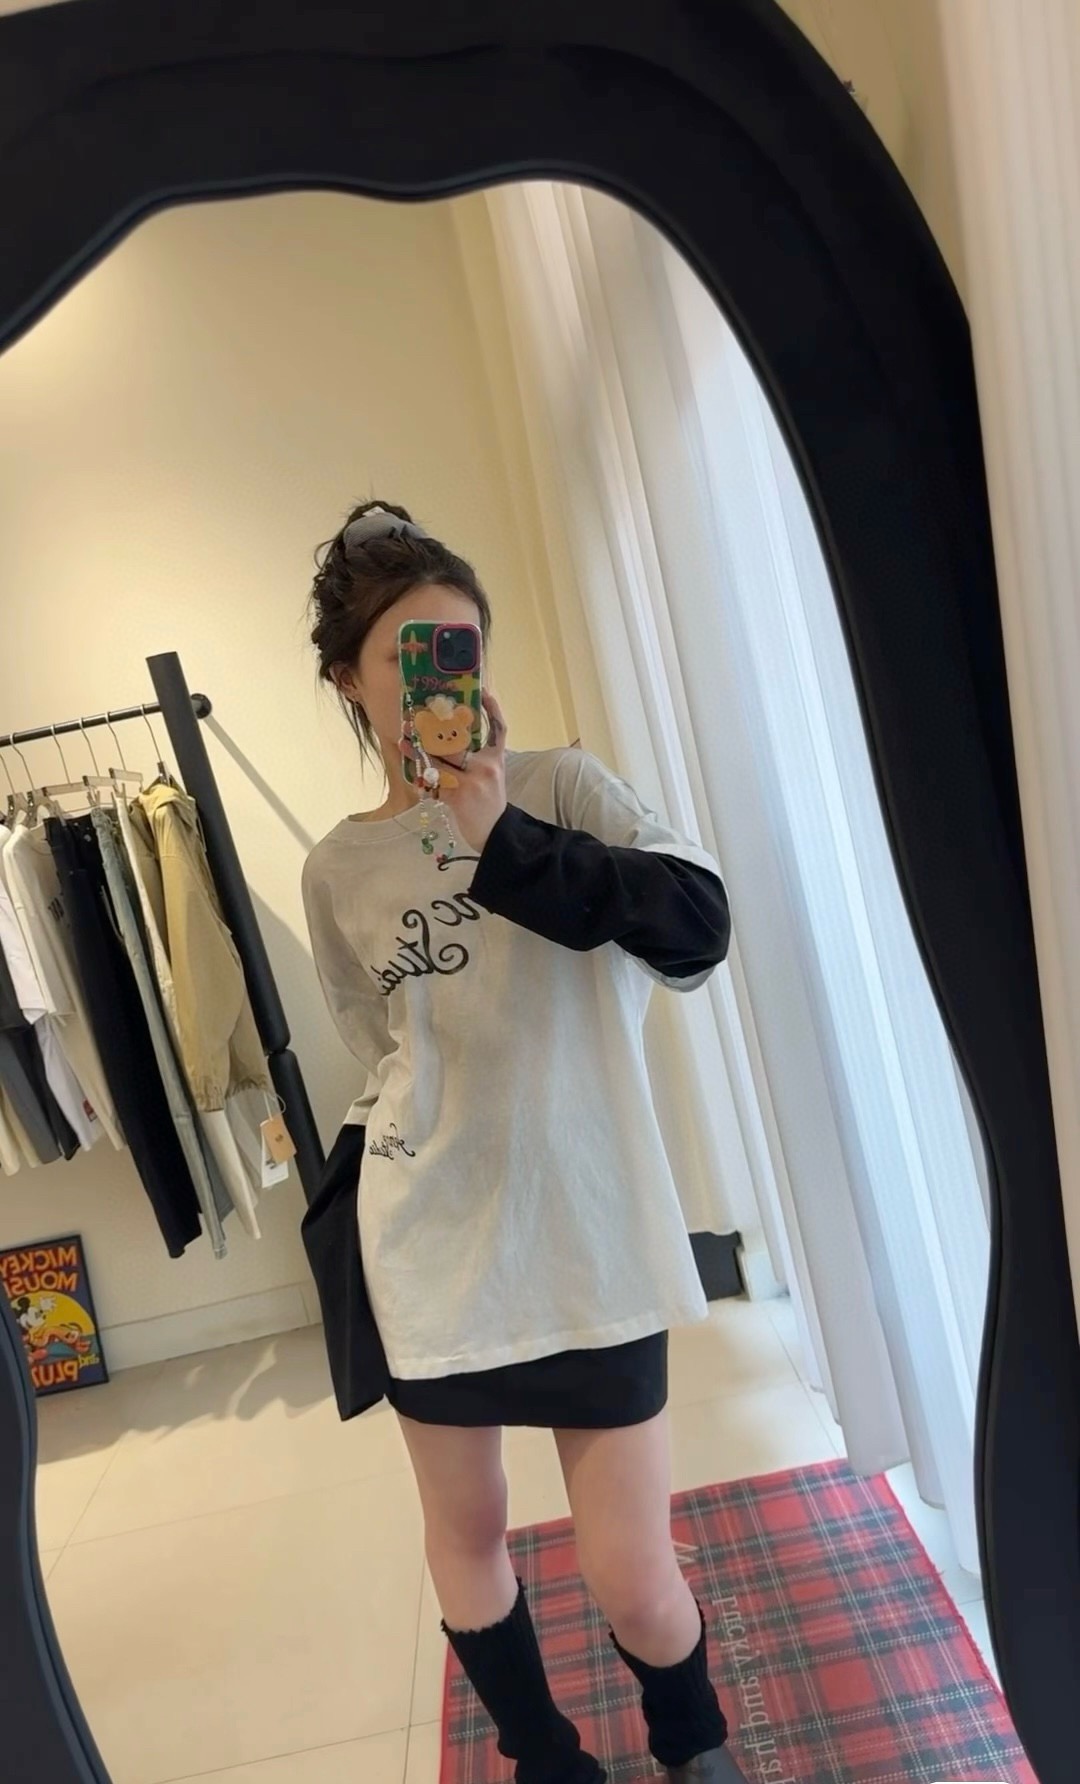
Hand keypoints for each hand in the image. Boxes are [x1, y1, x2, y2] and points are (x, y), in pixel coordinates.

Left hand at [401, 689, 508, 852]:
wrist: (496, 833)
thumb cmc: (489, 802)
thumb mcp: (490, 776)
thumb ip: (474, 758)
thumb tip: (445, 739)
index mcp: (495, 758)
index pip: (498, 729)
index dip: (491, 709)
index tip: (481, 691)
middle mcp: (486, 766)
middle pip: (456, 741)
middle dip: (433, 730)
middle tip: (414, 719)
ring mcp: (472, 781)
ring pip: (440, 760)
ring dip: (417, 751)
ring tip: (403, 740)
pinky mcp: (458, 796)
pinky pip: (434, 782)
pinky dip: (420, 777)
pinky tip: (409, 771)